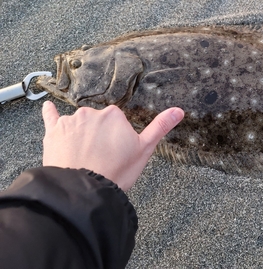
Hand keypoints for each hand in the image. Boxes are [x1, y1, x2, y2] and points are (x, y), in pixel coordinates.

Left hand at [41, 101, 183, 190]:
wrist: (83, 190)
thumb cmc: (116, 171)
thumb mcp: (144, 150)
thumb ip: (160, 127)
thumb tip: (178, 111)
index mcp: (114, 114)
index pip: (117, 121)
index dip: (117, 137)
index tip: (116, 151)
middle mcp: (91, 113)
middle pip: (98, 120)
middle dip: (100, 135)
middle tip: (102, 157)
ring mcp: (71, 121)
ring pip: (79, 122)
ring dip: (81, 133)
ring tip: (84, 157)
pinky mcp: (53, 131)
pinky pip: (51, 117)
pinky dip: (50, 112)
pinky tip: (48, 107)